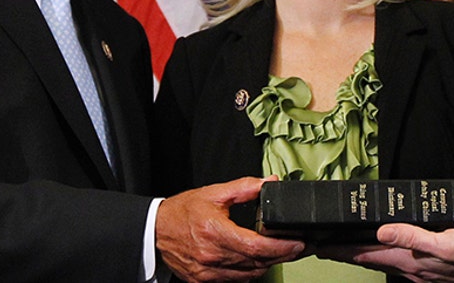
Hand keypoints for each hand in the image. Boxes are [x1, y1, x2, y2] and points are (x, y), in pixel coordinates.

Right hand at [156, 177, 304, 281]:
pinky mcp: (204, 281)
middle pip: (257, 263)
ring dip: (268, 265)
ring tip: (281, 252)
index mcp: (216, 233)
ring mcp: (208, 273)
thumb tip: (269, 182)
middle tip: (298, 247)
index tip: (298, 242)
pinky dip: (250, 271)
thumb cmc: (182, 212)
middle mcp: (212, 257)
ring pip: (249, 275)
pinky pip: (236, 280)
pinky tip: (256, 260)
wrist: (155, 230)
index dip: (282, 247)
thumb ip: (245, 187)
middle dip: (282, 256)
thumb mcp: (214, 193)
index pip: (257, 247)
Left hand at [322, 224, 453, 282]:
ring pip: (383, 262)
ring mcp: (420, 272)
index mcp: (410, 261)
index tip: (321, 245)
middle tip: (325, 246)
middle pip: (370, 259)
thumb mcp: (445, 241)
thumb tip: (382, 230)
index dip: (342, 250)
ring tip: (347, 248)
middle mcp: (411, 269)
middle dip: (346, 253)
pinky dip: (384, 256)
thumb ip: (413, 236)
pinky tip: (387, 251)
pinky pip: (399, 263)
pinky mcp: (431, 271)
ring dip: (363, 255)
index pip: (366, 255)